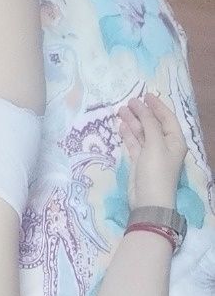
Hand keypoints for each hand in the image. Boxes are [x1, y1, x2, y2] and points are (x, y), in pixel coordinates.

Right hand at [117, 93, 186, 209]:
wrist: (148, 200)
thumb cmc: (156, 171)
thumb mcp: (155, 144)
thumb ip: (149, 124)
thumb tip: (143, 109)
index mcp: (175, 140)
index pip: (166, 118)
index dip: (157, 106)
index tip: (145, 95)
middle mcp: (164, 145)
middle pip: (153, 124)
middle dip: (142, 112)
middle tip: (129, 102)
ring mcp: (151, 153)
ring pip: (141, 133)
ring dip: (132, 122)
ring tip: (120, 111)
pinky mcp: (139, 161)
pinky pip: (134, 143)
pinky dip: (128, 134)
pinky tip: (121, 126)